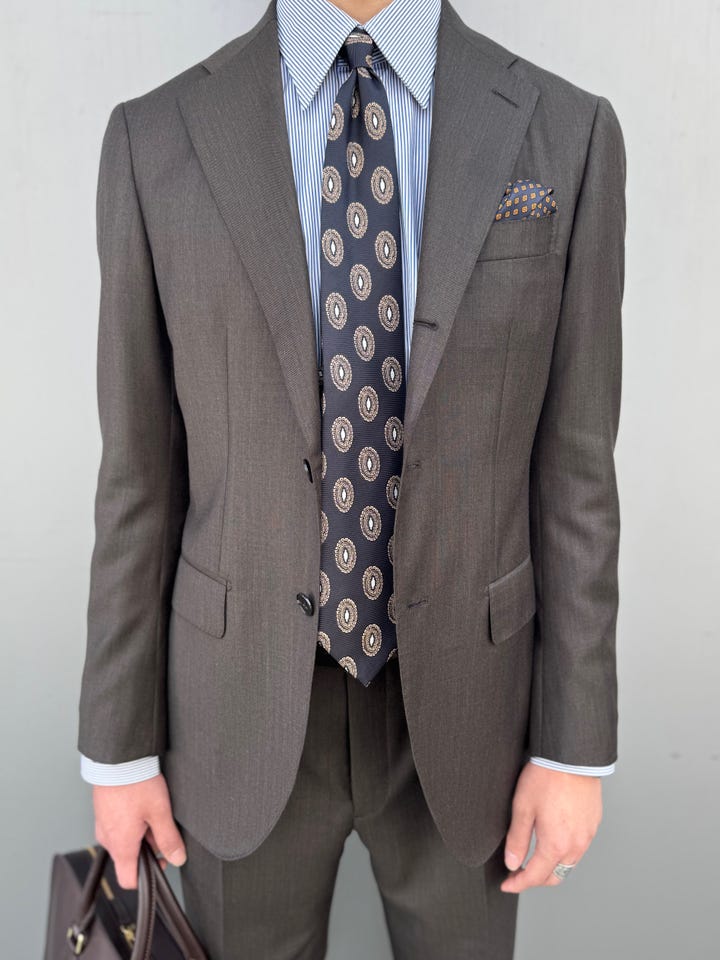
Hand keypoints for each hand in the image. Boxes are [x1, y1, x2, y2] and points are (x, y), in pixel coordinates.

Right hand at [92, 773, 186, 888]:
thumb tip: (177, 858)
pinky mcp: (102, 813)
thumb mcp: (160, 812)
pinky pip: (117, 827)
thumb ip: (169, 839)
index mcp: (121, 845)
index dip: (147, 877)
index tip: (161, 861)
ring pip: (123, 841)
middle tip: (161, 827)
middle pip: (128, 859)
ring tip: (151, 811)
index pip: (128, 880)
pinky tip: (141, 805)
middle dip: (147, 849)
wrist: (118, 759)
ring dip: (139, 834)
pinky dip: (130, 822)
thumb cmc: (135, 783)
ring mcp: (103, 825)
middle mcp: (108, 839)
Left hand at [500, 761, 601, 892]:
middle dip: (535, 879)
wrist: (571, 757)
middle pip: (555, 876)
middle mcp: (575, 845)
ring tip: (534, 858)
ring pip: (569, 865)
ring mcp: (587, 836)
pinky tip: (554, 841)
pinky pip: (579, 849)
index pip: (535, 877)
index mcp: (556, 844)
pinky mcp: (593, 825)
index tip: (508, 884)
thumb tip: (512, 863)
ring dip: (551, 867)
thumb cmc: (547, 777)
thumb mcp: (522, 808)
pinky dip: (565, 853)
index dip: (518, 884)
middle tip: (519, 873)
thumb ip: (517, 840)